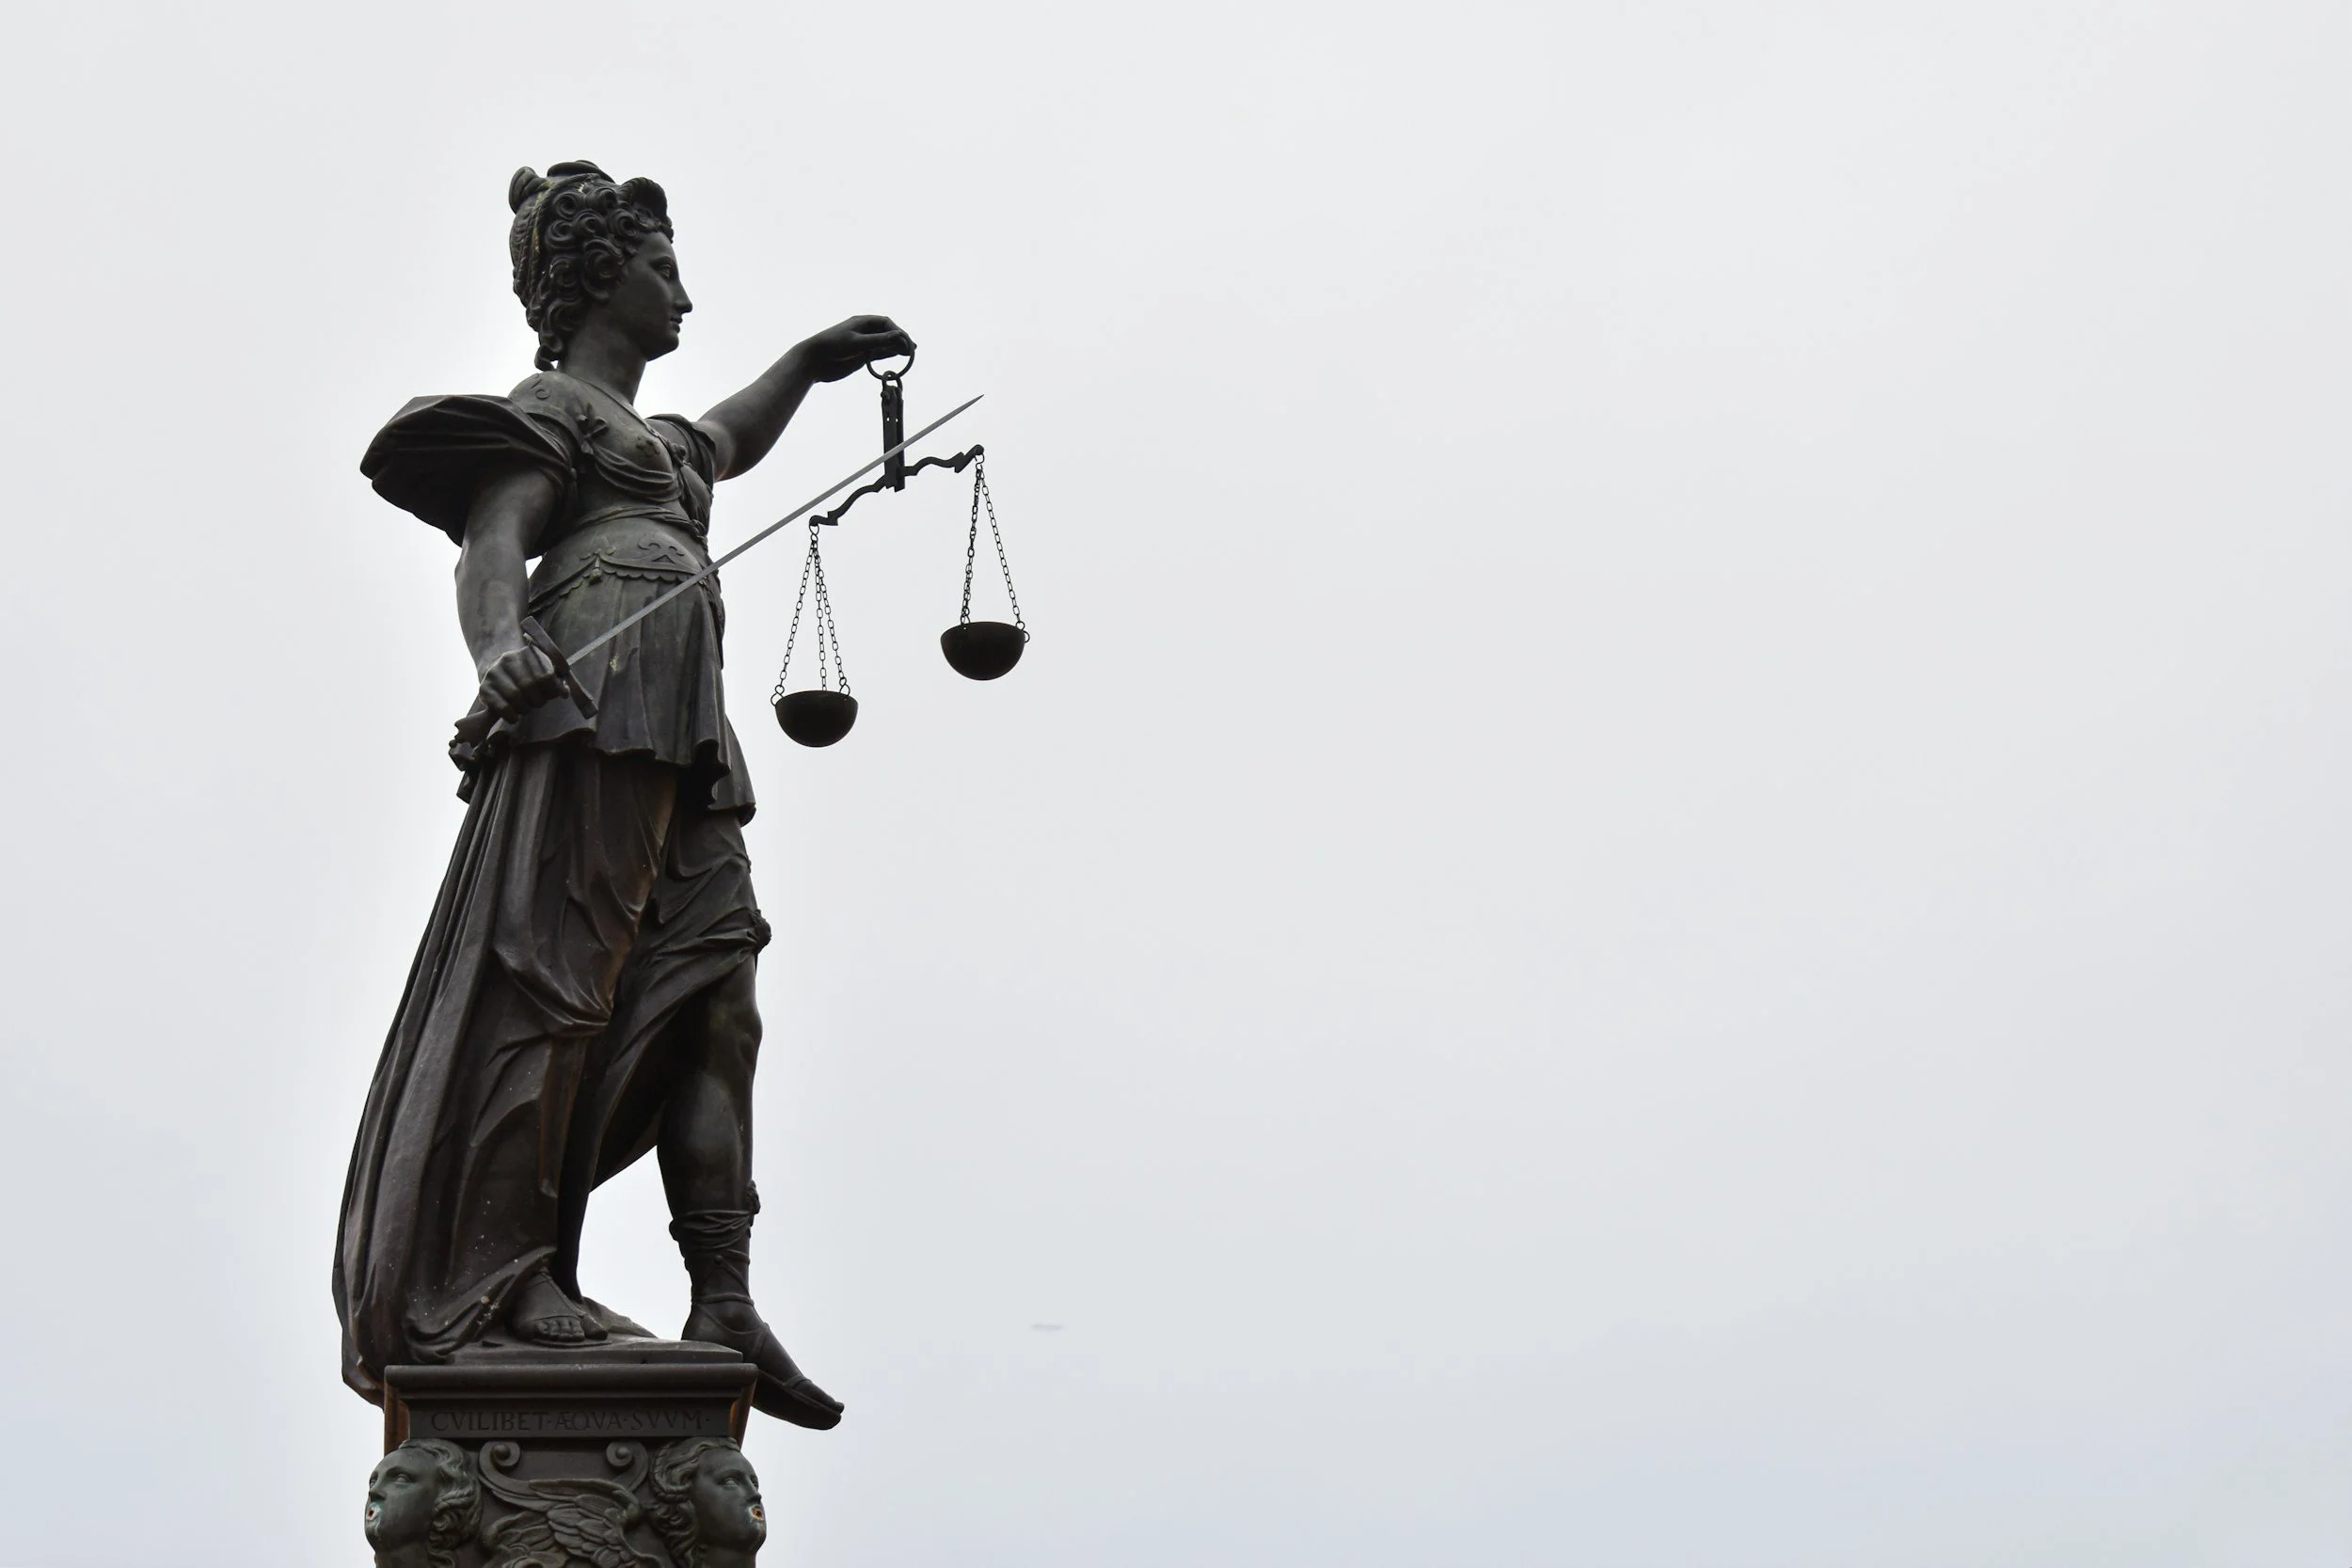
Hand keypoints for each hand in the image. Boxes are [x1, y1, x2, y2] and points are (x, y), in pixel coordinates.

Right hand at [477, 636, 563, 718]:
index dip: (552, 691)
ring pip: (515, 696)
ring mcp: (493, 673)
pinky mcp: (484, 688)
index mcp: (526, 653)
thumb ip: (556, 681)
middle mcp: (507, 659)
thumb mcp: (543, 672)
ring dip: (525, 708)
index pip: (546, 676)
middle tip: (537, 703)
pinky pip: (502, 706)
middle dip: (538, 700)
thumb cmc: (527, 675)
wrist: (498, 672)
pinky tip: (514, 716)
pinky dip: (511, 716)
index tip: (551, 696)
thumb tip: (565, 693)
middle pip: (530, 686)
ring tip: (526, 708)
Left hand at [799, 315, 914, 382]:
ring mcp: (863, 344)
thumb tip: (898, 337)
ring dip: (897, 348)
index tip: (905, 342)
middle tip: (912, 349)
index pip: (886, 323)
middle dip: (900, 340)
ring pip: (884, 344)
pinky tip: (898, 356)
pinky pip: (879, 353)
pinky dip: (889, 354)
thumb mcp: (857, 342)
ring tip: (909, 354)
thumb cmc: (832, 346)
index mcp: (862, 322)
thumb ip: (878, 340)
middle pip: (887, 333)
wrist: (814, 361)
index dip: (898, 331)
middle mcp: (864, 331)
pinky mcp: (861, 356)